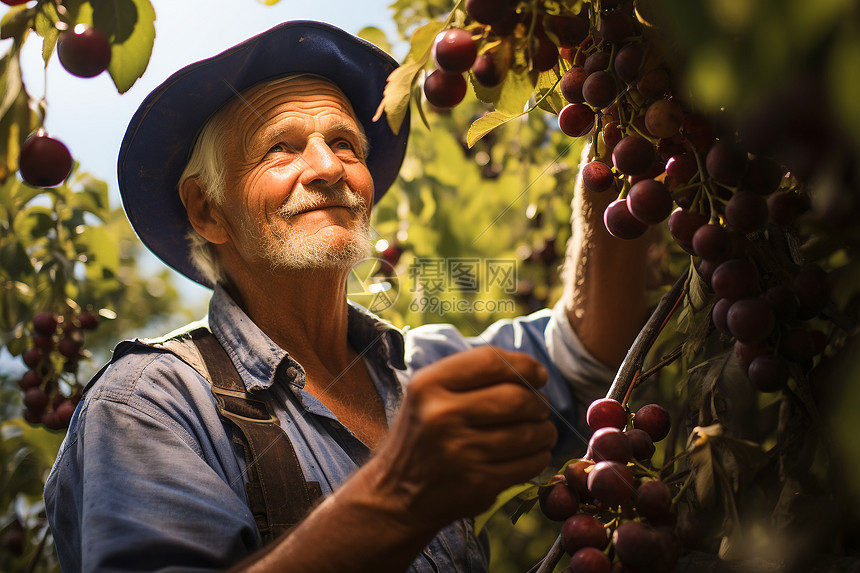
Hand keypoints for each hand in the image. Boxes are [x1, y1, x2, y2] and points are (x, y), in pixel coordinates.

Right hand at [368, 345, 557, 528]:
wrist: (395, 493)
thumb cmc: (422, 434)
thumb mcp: (428, 394)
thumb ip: (471, 375)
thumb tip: (532, 371)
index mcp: (429, 384)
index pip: (491, 361)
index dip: (525, 365)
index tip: (539, 375)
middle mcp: (441, 415)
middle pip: (517, 398)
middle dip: (538, 402)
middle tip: (539, 408)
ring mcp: (460, 452)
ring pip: (529, 433)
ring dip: (545, 431)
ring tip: (540, 431)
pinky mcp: (478, 483)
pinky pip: (529, 463)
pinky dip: (540, 456)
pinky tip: (532, 453)